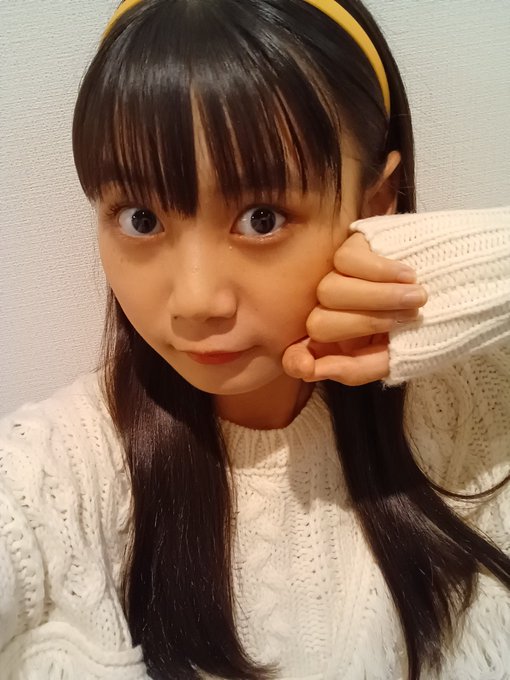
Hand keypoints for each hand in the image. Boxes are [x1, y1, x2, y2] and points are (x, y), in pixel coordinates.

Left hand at [282, 232, 427, 385]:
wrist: (458, 289)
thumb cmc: (424, 328)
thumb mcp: (394, 359)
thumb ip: (354, 370)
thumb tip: (314, 370)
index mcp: (335, 346)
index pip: (296, 356)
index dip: (297, 361)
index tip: (309, 365)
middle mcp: (329, 312)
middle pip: (319, 323)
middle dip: (364, 323)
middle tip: (407, 318)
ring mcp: (337, 278)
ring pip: (330, 290)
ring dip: (379, 297)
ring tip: (417, 298)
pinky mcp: (351, 247)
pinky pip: (346, 260)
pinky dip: (381, 271)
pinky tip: (408, 275)